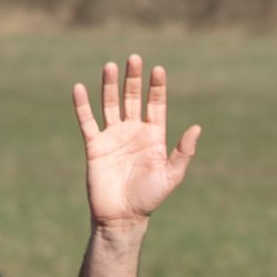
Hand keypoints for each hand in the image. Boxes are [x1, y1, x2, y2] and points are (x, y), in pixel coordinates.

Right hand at [73, 55, 201, 230]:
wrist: (122, 217)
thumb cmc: (149, 198)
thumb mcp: (171, 176)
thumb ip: (183, 152)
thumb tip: (196, 127)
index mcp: (153, 136)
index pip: (155, 104)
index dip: (156, 87)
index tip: (158, 69)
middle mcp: (133, 131)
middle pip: (132, 98)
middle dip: (133, 79)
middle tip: (134, 58)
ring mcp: (113, 137)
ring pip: (110, 104)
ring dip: (110, 85)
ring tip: (110, 66)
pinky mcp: (95, 146)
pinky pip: (87, 122)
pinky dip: (82, 106)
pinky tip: (79, 88)